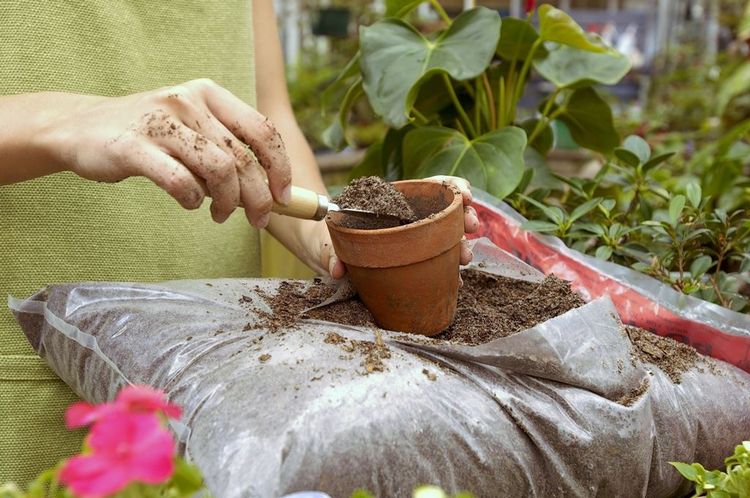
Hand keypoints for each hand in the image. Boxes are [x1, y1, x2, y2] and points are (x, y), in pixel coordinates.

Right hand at [47, 79, 291, 226]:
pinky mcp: (134, 147)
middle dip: (259, 197)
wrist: (81, 129)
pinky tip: (189, 203)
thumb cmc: (150, 137)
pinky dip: (192, 200)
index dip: (280, 167)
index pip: (262, 130)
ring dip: (228, 202)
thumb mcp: (193, 129)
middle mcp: (188, 101)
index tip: (285, 196)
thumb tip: (271, 191)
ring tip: (221, 215)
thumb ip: (228, 149)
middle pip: (243, 158)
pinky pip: (181, 182)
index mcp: (209, 94)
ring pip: (219, 170)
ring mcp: (161, 122)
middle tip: (258, 219)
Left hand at [309, 176, 479, 278]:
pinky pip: (436, 261)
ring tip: (465, 257)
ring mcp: (412, 240)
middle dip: (464, 216)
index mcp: (392, 201)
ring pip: (446, 236)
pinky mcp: (412, 261)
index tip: (466, 195)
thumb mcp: (325, 243)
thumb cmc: (325, 239)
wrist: (323, 256)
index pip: (429, 186)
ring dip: (461, 244)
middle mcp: (407, 218)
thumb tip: (337, 269)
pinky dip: (449, 268)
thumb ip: (329, 254)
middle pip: (444, 210)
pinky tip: (457, 279)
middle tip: (471, 227)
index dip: (451, 187)